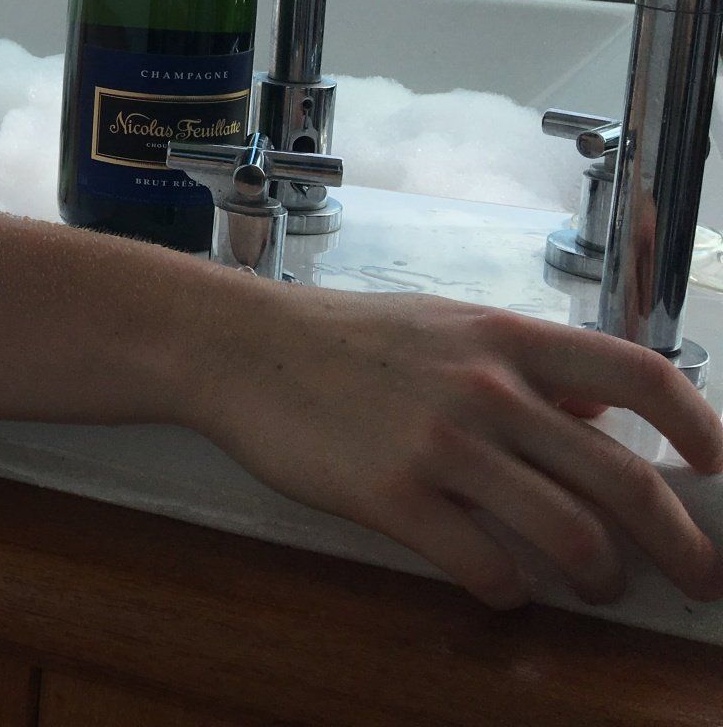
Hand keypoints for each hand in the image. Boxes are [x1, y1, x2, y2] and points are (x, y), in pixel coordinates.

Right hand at [190, 286, 722, 608]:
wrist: (239, 350)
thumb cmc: (339, 338)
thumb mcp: (445, 322)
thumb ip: (523, 362)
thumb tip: (600, 408)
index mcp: (506, 338)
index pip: (640, 377)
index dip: (699, 429)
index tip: (718, 469)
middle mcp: (488, 389)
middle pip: (623, 480)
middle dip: (680, 545)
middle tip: (697, 577)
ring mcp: (442, 445)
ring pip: (568, 537)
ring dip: (600, 578)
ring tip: (598, 587)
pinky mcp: (393, 496)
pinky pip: (485, 568)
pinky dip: (511, 593)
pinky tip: (504, 590)